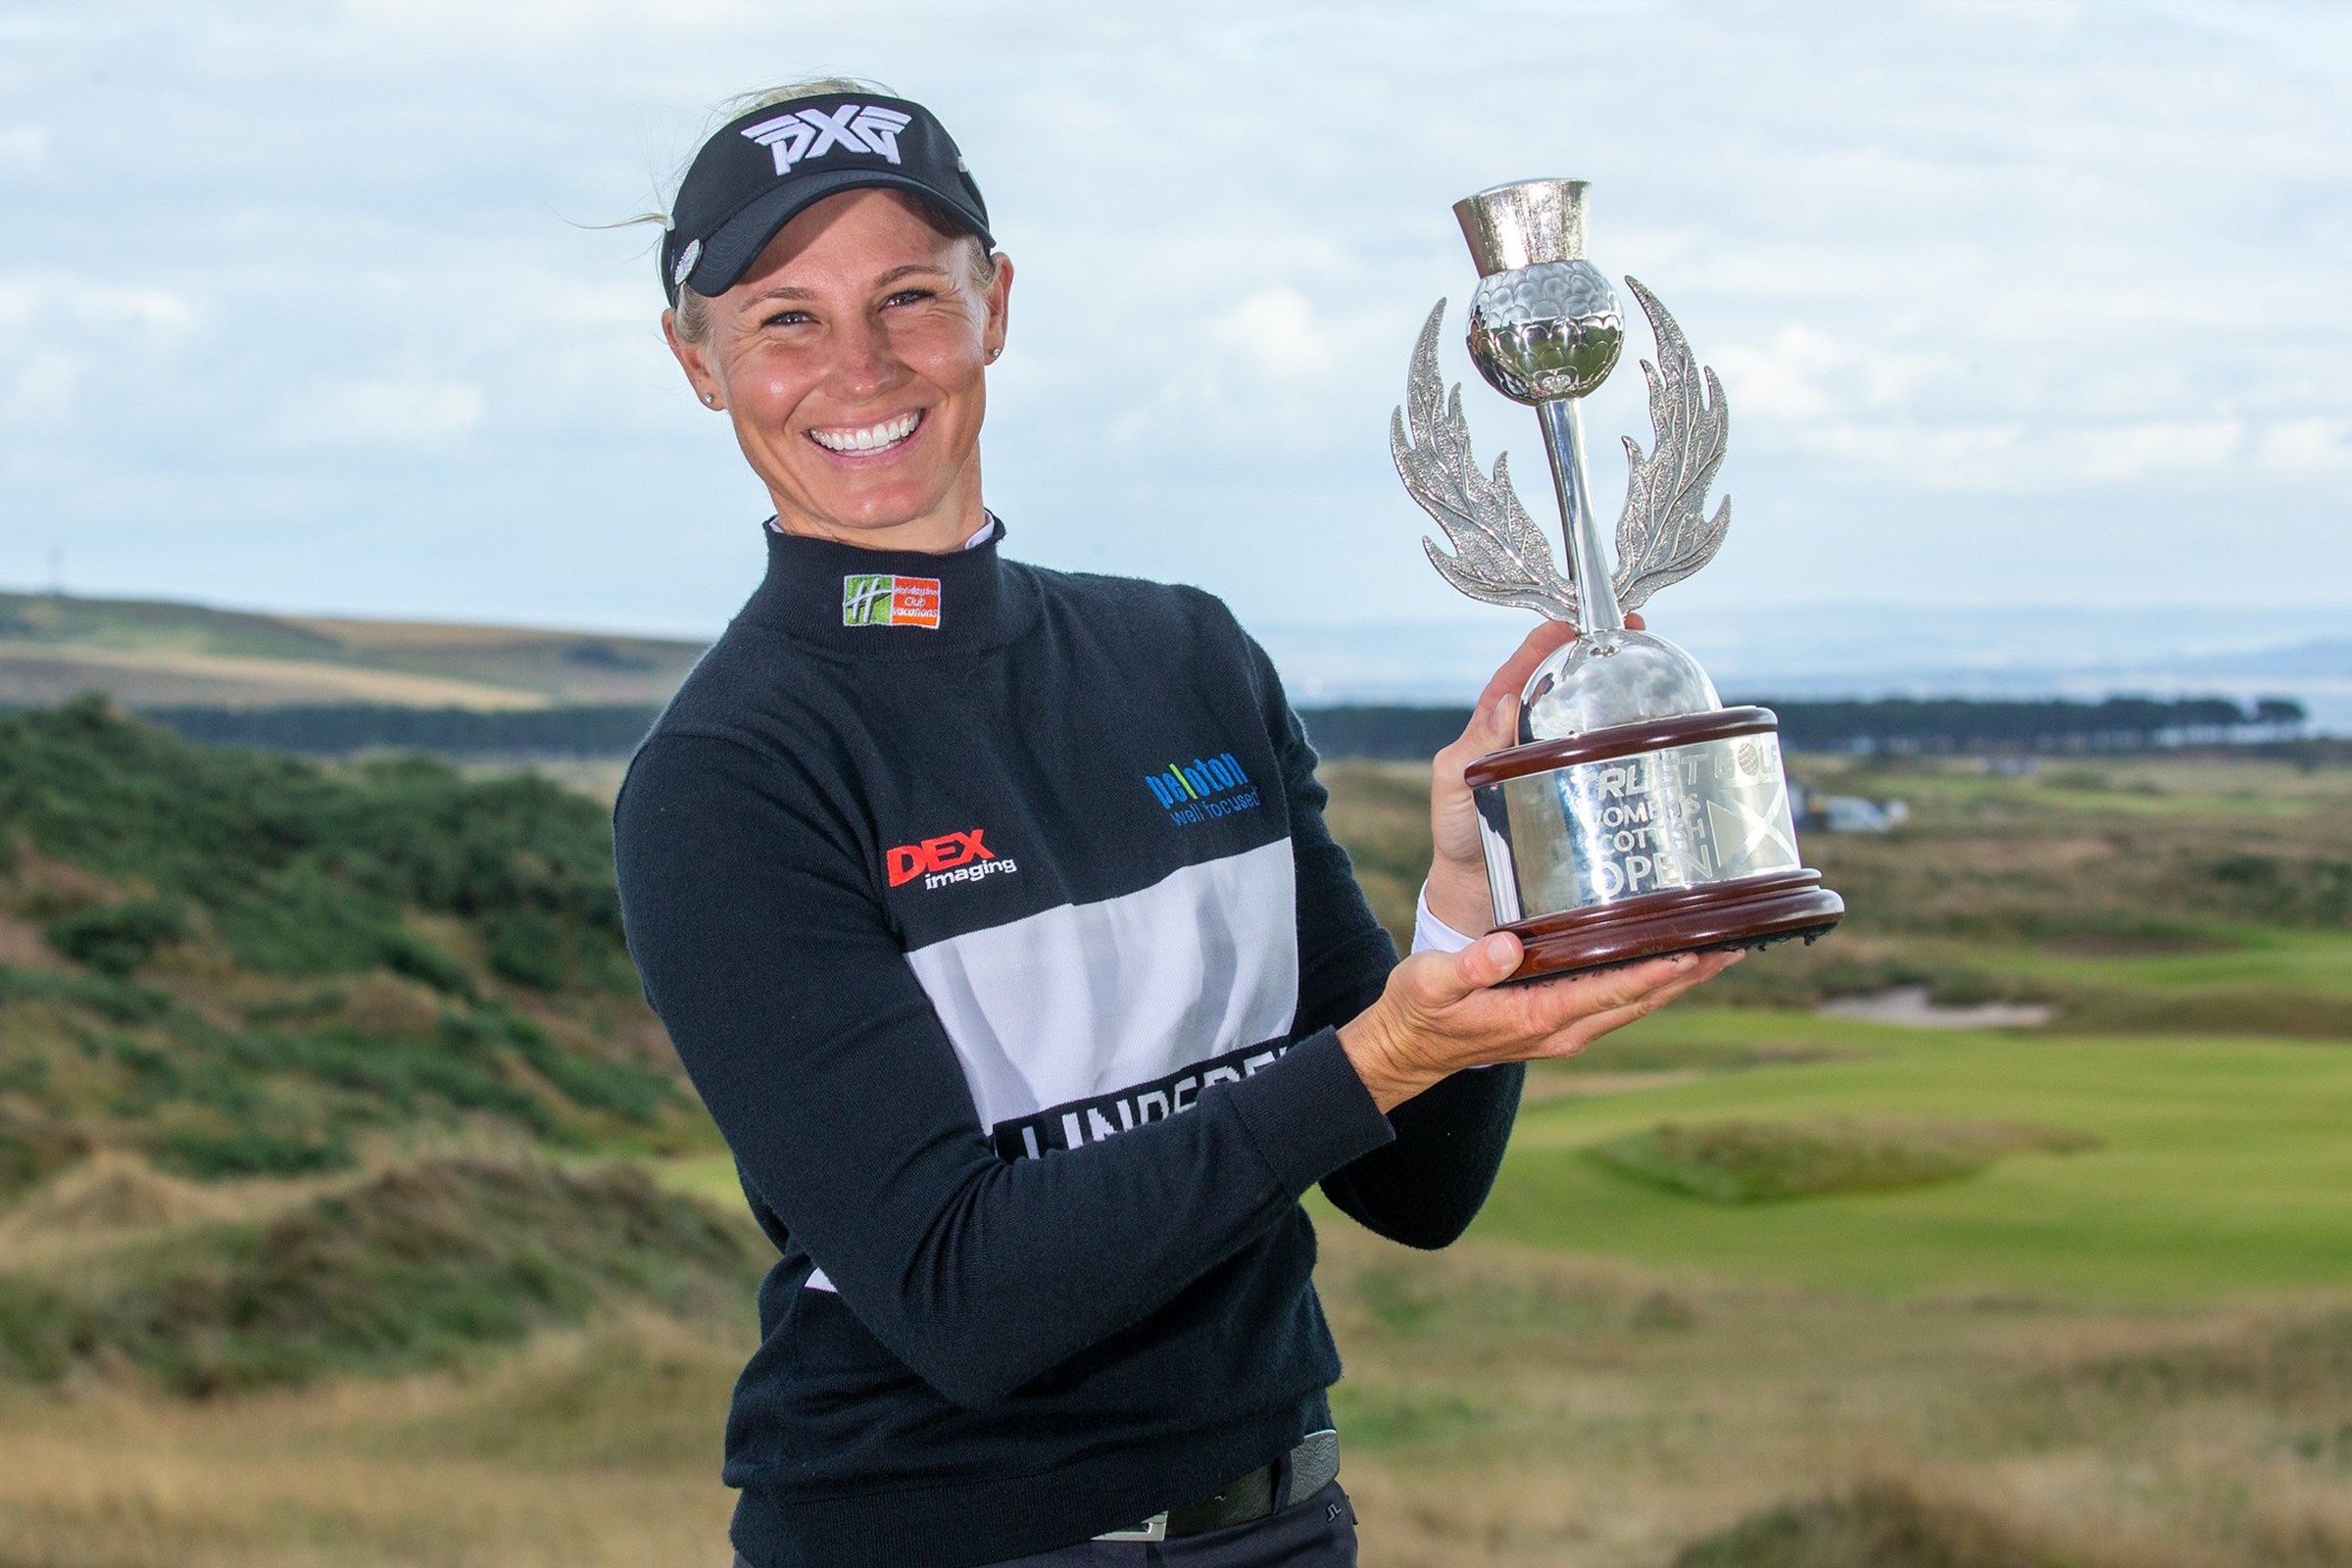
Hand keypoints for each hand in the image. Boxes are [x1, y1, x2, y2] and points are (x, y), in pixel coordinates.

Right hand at [1339, 933, 1740, 1112]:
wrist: (1404, 1053)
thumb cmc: (1415, 1013)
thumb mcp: (1430, 984)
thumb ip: (1469, 966)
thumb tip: (1508, 948)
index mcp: (1537, 1017)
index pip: (1611, 990)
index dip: (1657, 971)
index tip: (1698, 950)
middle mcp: (1560, 1030)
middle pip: (1639, 1001)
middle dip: (1687, 975)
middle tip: (1735, 946)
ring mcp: (1562, 1031)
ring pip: (1633, 1004)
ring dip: (1676, 981)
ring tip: (1717, 953)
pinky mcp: (1556, 1023)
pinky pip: (1615, 1003)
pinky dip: (1648, 985)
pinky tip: (1664, 965)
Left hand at [1424, 612, 1645, 934]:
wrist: (1479, 892)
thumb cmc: (1459, 835)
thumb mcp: (1454, 784)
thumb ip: (1473, 746)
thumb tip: (1504, 701)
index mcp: (1495, 726)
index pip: (1522, 671)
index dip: (1546, 641)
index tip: (1573, 621)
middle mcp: (1531, 738)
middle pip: (1565, 685)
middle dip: (1597, 653)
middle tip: (1632, 633)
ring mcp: (1557, 765)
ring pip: (1591, 717)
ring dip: (1620, 691)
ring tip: (1653, 668)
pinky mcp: (1580, 793)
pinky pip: (1605, 759)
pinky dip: (1629, 742)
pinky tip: (1655, 735)